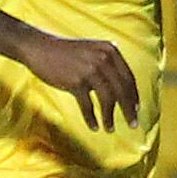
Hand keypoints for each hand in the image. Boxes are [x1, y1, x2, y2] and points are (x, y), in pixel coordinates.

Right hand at [18, 28, 140, 129]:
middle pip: (122, 90)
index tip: (136, 110)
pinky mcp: (75, 82)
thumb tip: (122, 86)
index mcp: (110, 51)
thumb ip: (108, 62)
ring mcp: (89, 70)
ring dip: (109, 117)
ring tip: (110, 129)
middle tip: (133, 125)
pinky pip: (87, 105)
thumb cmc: (65, 52)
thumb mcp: (92, 50)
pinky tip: (94, 126)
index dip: (133, 96)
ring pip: (107, 100)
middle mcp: (103, 59)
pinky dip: (91, 118)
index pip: (128, 78)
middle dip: (128, 110)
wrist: (40, 48)